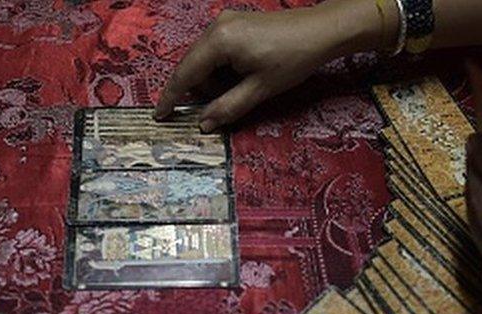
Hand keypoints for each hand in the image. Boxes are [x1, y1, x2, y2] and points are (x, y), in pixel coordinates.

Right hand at [155, 0, 389, 131]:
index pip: (184, 73)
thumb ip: (227, 108)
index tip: (159, 116)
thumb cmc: (293, 59)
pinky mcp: (236, 23)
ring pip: (204, 58)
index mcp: (219, 41)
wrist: (322, 30)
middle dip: (198, 91)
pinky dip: (221, 69)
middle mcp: (216, 26)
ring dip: (213, 80)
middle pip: (192, 65)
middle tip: (214, 109)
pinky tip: (241, 77)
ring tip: (239, 91)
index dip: (171, 98)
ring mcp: (226, 21)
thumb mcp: (259, 90)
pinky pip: (217, 50)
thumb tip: (203, 124)